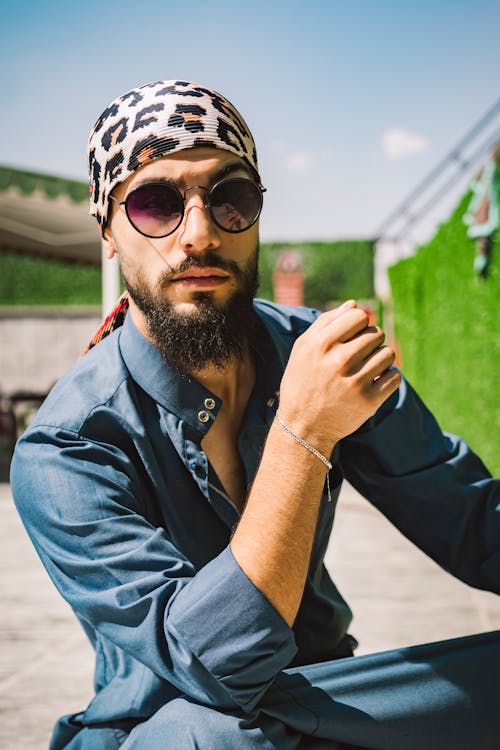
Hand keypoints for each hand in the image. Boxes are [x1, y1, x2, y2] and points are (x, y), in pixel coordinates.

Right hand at [278, 301, 400, 452]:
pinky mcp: (369, 401)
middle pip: (376, 333)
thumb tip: (354, 304)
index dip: (358, 324)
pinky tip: (373, 383)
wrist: (303, 427)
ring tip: (367, 368)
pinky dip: (387, 378)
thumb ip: (326, 323)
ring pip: (388, 354)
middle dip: (371, 341)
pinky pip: (394, 376)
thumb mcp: (303, 349)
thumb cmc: (303, 382)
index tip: (351, 337)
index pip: (359, 316)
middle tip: (359, 355)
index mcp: (321, 344)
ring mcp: (355, 382)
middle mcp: (339, 361)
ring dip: (380, 359)